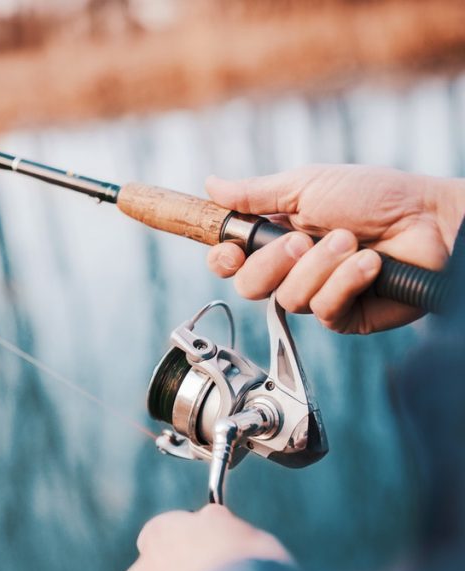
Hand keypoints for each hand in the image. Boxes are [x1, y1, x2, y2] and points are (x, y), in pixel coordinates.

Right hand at [205, 165, 464, 333]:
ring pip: (288, 298)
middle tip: (302, 239)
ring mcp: (318, 292)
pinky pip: (324, 310)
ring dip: (321, 265)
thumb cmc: (376, 196)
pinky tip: (369, 264)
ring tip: (352, 242)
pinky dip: (346, 282)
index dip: (224, 260)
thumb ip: (255, 193)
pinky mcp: (345, 315)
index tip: (233, 252)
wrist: (430, 220)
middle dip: (274, 262)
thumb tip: (212, 184)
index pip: (231, 261)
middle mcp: (293, 268)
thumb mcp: (306, 185)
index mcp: (277, 236)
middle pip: (250, 286)